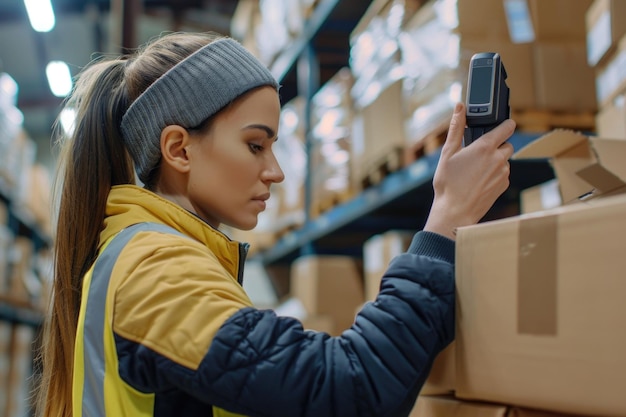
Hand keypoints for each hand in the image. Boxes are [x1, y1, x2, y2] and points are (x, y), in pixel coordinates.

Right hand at [424, 102, 514, 239]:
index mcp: (484, 147)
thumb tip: (460, 107)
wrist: (455, 212)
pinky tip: (479, 180)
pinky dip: (495, 174)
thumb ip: (456, 128)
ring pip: (504, 159)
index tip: (501, 125)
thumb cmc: (448, 183)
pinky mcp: (503, 185)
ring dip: (495, 160)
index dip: (505, 124)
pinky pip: (503, 173)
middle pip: (506, 143)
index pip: (507, 127)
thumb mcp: (447, 153)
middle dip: (496, 145)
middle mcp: (498, 158)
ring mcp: (503, 173)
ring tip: (475, 170)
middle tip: (478, 153)